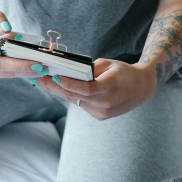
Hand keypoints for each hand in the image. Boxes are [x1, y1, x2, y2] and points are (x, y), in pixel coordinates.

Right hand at [0, 5, 44, 79]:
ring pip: (4, 72)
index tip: (18, 36)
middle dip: (19, 65)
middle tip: (38, 64)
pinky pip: (6, 75)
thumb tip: (7, 27)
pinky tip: (34, 71)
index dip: (2, 42)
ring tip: (41, 70)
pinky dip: (21, 74)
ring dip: (23, 72)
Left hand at [36, 58, 156, 119]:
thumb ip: (91, 69)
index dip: (69, 84)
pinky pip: (82, 105)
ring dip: (60, 92)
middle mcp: (106, 103)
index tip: (54, 77)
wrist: (142, 89)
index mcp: (111, 87)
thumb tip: (70, 71)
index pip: (86, 88)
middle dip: (56, 87)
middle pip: (76, 96)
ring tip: (44, 81)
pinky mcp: (100, 116)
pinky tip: (59, 89)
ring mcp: (103, 112)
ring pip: (76, 101)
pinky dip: (71, 96)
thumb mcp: (110, 64)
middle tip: (39, 78)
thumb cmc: (125, 72)